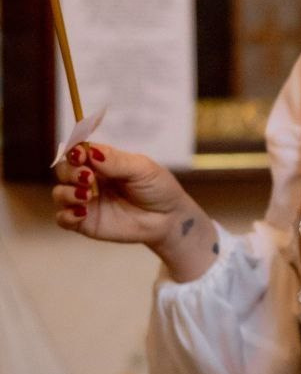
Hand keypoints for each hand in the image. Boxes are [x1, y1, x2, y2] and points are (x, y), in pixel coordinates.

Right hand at [53, 141, 216, 280]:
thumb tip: (91, 152)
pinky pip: (63, 219)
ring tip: (87, 194)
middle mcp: (89, 179)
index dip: (74, 151)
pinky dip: (67, 214)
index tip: (80, 155)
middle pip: (63, 170)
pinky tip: (82, 212)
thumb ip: (116, 161)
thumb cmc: (157, 188)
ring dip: (67, 193)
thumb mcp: (141, 169)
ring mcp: (85, 201)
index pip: (78, 151)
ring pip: (59, 193)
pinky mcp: (85, 223)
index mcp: (101, 161)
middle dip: (71, 172)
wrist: (168, 218)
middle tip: (89, 177)